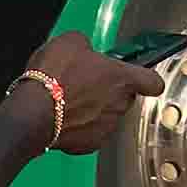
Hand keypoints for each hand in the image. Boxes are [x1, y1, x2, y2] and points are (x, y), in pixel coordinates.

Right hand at [22, 30, 167, 154]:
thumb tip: (83, 48)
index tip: (144, 77)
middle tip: (88, 82)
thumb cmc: (53, 76)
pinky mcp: (89, 144)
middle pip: (125, 97)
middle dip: (110, 90)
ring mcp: (106, 127)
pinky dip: (80, 126)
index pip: (153, 81)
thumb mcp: (71, 41)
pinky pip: (90, 132)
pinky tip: (63, 116)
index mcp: (122, 78)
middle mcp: (119, 105)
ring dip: (94, 108)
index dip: (149, 78)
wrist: (32, 112)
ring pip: (107, 115)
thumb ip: (86, 44)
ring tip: (70, 99)